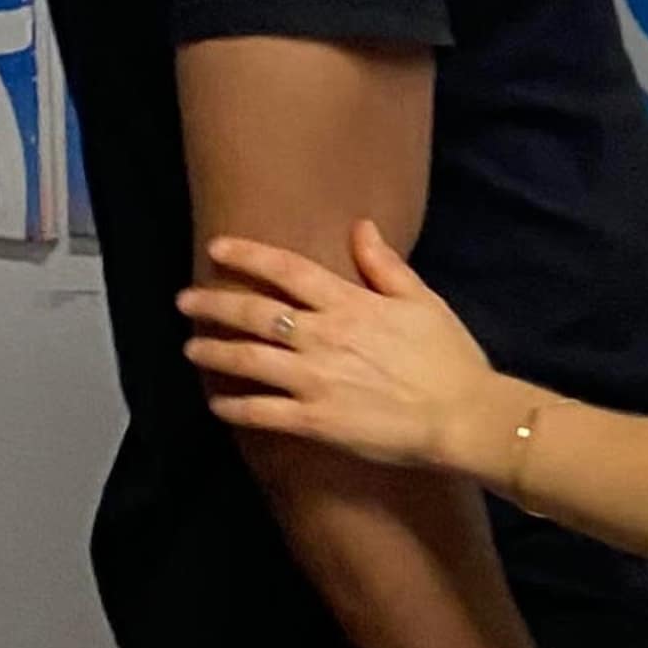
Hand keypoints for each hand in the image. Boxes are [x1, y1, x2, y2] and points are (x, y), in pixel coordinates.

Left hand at [183, 219, 514, 483]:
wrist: (463, 417)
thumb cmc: (449, 358)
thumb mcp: (422, 300)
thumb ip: (385, 264)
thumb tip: (360, 226)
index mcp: (351, 304)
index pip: (288, 271)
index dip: (249, 256)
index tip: (218, 248)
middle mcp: (324, 337)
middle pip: (255, 313)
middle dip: (214, 304)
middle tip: (185, 300)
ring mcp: (314, 380)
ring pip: (248, 360)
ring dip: (214, 352)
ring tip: (190, 347)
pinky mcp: (314, 421)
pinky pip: (261, 412)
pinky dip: (234, 406)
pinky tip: (218, 403)